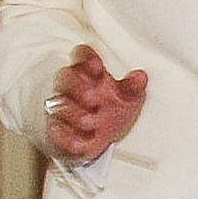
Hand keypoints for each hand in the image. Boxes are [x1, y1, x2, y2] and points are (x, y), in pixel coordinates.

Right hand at [45, 44, 146, 165]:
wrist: (97, 140)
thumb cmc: (110, 112)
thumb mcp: (128, 99)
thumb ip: (133, 88)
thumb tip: (140, 77)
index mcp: (89, 74)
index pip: (82, 57)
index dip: (86, 58)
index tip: (97, 65)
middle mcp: (72, 89)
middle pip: (66, 78)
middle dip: (77, 86)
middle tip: (93, 96)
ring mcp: (62, 108)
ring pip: (60, 105)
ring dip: (74, 113)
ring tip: (91, 121)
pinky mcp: (58, 131)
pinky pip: (57, 132)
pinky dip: (66, 137)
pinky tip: (79, 141)